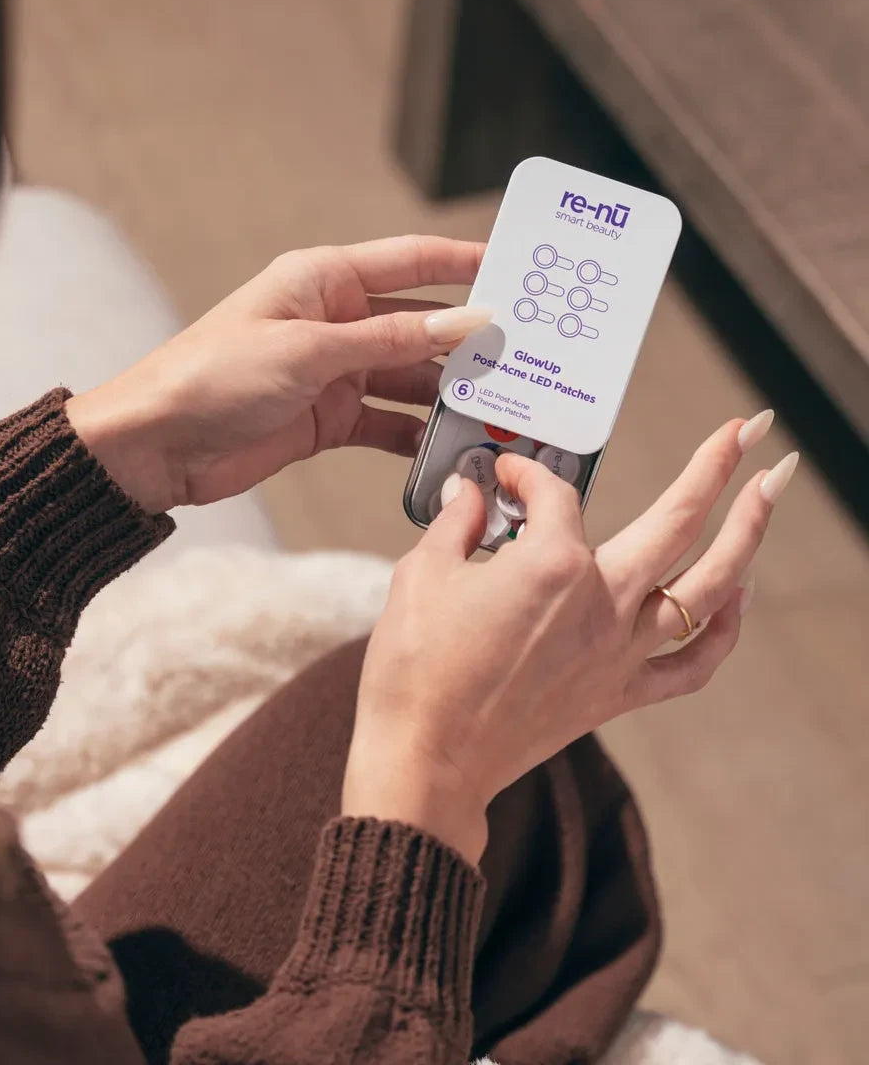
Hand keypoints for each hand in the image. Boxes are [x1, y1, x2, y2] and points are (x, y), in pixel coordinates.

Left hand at [65, 236, 490, 512]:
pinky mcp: (329, 418)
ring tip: (499, 404)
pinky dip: (415, 434)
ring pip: (409, 375)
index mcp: (324, 281)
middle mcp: (335, 321)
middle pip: (419, 323)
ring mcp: (335, 372)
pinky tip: (448, 444)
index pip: (411, 261)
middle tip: (525, 351)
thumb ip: (388, 339)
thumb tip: (466, 323)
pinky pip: (387, 422)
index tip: (518, 268)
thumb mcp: (307, 351)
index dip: (465, 263)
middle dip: (468, 337)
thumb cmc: (213, 376)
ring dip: (447, 391)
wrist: (157, 445)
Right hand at [343, 415, 794, 864]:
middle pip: (676, 520)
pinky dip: (725, 632)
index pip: (553, 495)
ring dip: (747, 533)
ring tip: (770, 490)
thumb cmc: (416, 669)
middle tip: (747, 427)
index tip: (503, 477)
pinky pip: (693, 663)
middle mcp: (601, 601)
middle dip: (717, 466)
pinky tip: (738, 598)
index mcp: (551, 564)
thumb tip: (468, 492)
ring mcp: (619, 651)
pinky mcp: (618, 694)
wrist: (426, 758)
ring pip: (708, 587)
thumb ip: (455, 523)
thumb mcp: (421, 576)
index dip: (525, 475)